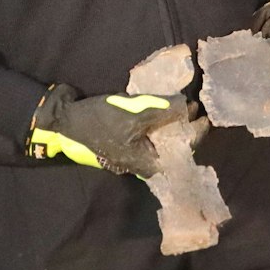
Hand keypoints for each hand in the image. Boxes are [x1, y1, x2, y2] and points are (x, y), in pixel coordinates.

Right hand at [26, 82, 193, 176]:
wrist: (65, 120)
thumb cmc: (100, 122)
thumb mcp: (136, 114)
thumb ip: (165, 111)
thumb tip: (187, 106)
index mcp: (147, 164)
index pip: (182, 152)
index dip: (196, 134)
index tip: (205, 116)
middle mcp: (142, 163)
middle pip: (172, 148)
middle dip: (185, 129)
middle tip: (195, 109)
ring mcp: (132, 153)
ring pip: (160, 141)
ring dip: (172, 125)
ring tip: (183, 106)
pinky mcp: (125, 141)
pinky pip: (148, 134)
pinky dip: (158, 123)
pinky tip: (163, 109)